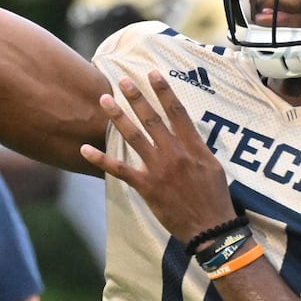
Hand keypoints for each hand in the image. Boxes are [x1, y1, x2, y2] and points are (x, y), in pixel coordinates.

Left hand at [78, 72, 236, 242]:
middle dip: (137, 98)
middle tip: (122, 81)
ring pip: (134, 137)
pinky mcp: (146, 186)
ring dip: (118, 117)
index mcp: (193, 146)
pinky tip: (85, 148)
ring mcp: (158, 169)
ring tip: (104, 100)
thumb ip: (197, 146)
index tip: (153, 73)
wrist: (210, 227)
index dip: (164, 91)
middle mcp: (174, 153)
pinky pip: (119, 170)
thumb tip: (186, 131)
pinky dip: (100, 159)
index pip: (177, 112)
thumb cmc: (215, 197)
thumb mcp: (213, 165)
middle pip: (152, 119)